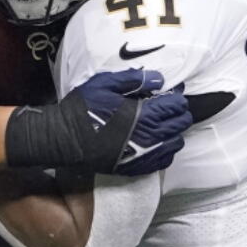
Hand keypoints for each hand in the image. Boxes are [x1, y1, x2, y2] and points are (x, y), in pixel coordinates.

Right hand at [5, 69, 192, 174]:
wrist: (65, 140)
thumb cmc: (84, 108)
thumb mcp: (105, 85)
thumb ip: (134, 80)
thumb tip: (159, 79)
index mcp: (144, 114)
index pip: (176, 105)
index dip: (177, 96)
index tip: (171, 92)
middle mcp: (150, 136)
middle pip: (180, 124)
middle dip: (179, 112)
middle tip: (169, 106)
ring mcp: (145, 154)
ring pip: (176, 143)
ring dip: (175, 131)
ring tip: (164, 124)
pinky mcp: (137, 167)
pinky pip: (164, 161)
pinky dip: (167, 150)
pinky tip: (158, 142)